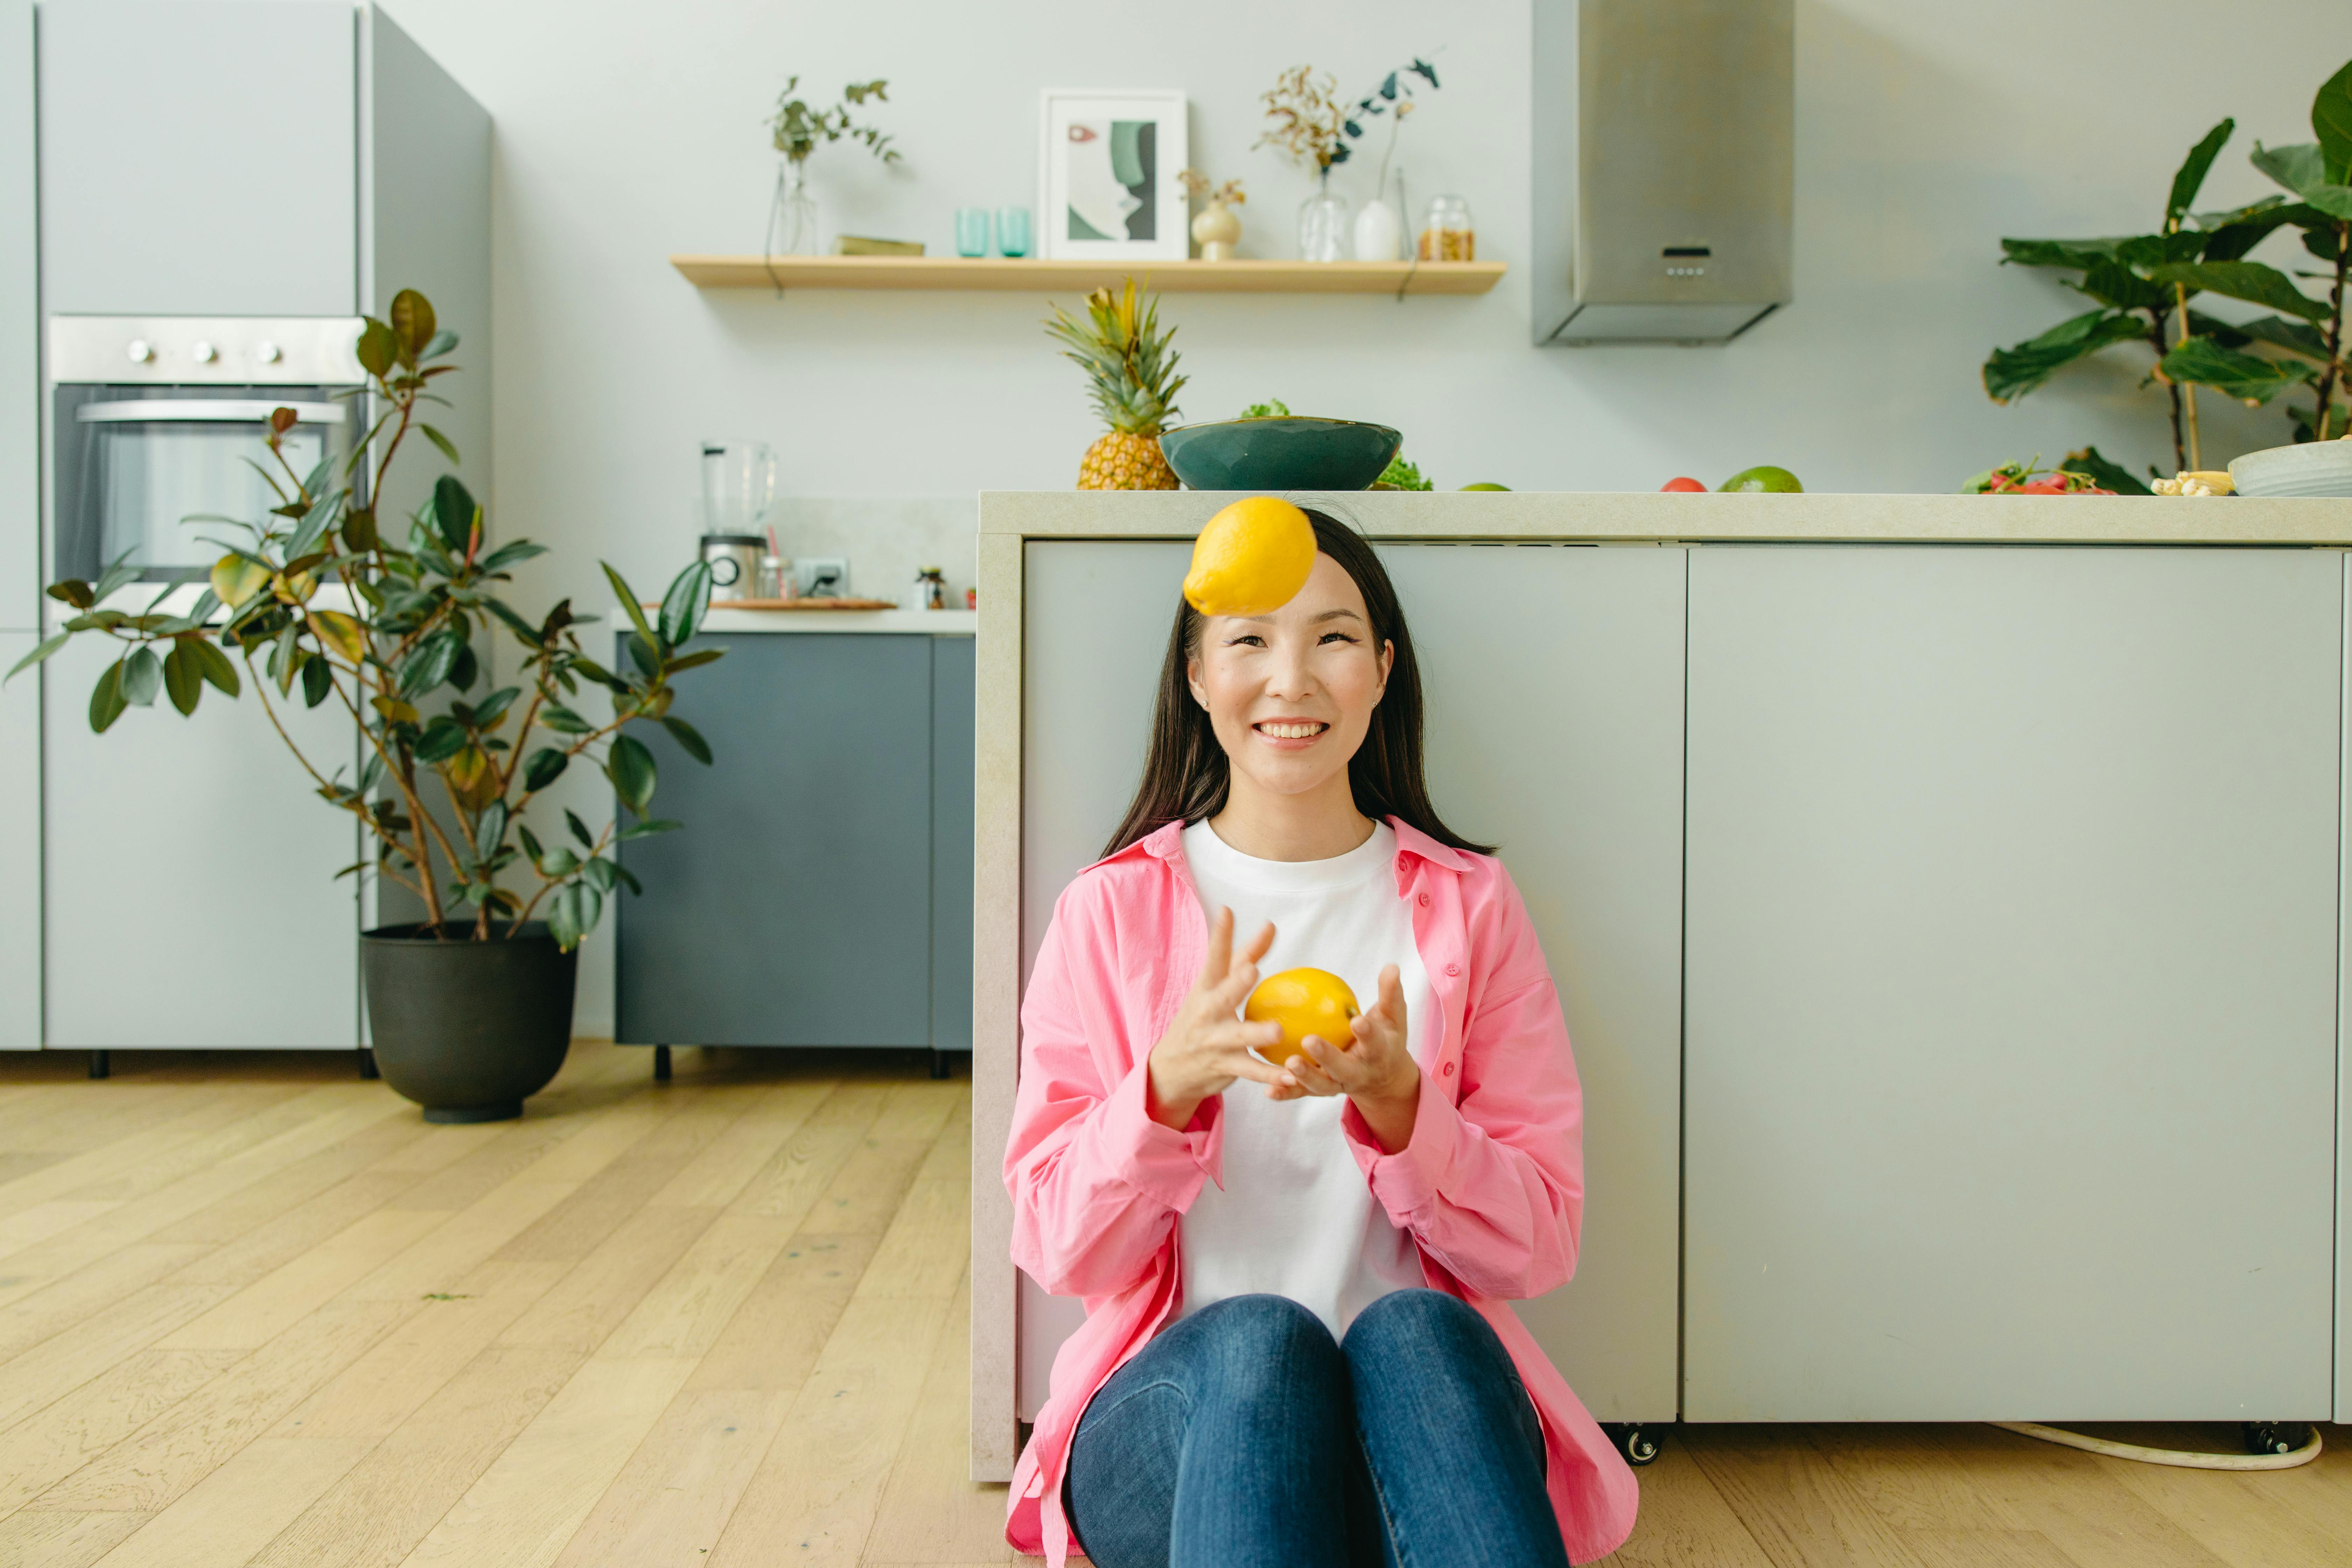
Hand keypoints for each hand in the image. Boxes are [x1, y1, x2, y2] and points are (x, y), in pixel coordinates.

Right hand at [1146, 907, 1293, 1129]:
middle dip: (1235, 984)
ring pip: (1238, 1037)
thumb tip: (1270, 926)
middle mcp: (1207, 1012)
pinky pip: (1250, 1071)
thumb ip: (1244, 956)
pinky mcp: (1224, 1066)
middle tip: (1251, 971)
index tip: (1227, 912)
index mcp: (1205, 988)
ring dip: (1257, 1034)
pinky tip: (1290, 1077)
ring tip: (1278, 1031)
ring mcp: (1214, 1041)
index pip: (1213, 959)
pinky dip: (1270, 1075)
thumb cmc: (1202, 1017)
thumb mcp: (1215, 986)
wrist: (1171, 1068)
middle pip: (1223, 996)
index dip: (1220, 936)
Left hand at [1269, 964, 1419, 1153]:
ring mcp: (1338, 1085)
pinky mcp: (1320, 1091)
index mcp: (1378, 1054)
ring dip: (1304, 1077)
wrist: (1382, 1077)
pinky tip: (1268, 1091)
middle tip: (1309, 1040)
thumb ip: (1390, 994)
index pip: (1374, 1042)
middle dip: (1328, 1057)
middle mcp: (1358, 1073)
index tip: (1356, 1020)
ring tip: (1288, 1064)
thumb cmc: (1385, 1037)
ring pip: (1321, 1085)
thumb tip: (1391, 966)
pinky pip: (1301, 1093)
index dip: (1367, 1033)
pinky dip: (1286, 1093)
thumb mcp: (1393, 1017)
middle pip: (1343, 1069)